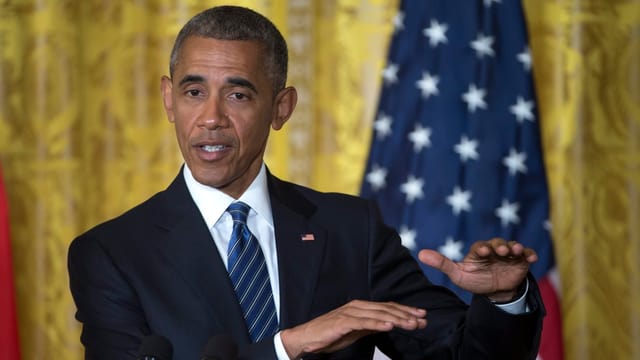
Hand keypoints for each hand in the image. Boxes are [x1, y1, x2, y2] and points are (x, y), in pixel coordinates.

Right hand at [280, 300, 425, 358]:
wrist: (307, 338)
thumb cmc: (330, 334)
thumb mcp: (356, 330)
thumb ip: (371, 325)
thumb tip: (388, 324)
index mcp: (362, 307)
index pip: (388, 308)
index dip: (406, 311)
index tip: (422, 315)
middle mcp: (358, 307)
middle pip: (387, 309)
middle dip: (406, 315)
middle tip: (423, 320)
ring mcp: (350, 313)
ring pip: (378, 315)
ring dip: (397, 319)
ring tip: (411, 324)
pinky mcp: (343, 322)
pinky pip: (364, 323)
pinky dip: (378, 324)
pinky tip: (390, 327)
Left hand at [418, 238, 537, 301]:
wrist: (494, 292)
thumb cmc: (474, 280)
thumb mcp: (458, 274)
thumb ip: (442, 263)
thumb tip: (420, 254)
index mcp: (478, 251)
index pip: (480, 246)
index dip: (481, 248)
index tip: (482, 251)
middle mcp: (494, 249)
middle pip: (497, 243)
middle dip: (500, 245)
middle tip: (501, 250)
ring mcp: (508, 254)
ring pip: (513, 246)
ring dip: (515, 247)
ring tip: (516, 250)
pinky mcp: (521, 261)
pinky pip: (527, 254)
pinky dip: (530, 254)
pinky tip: (532, 258)